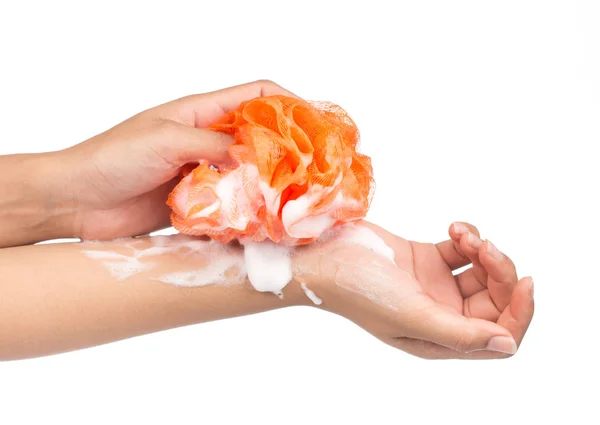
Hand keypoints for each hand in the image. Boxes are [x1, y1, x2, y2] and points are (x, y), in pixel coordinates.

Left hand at [58, 80, 295, 239]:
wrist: (77, 200)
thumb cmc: (112, 158)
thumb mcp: (166, 140)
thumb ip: (212, 143)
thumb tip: (254, 156)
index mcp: (200, 112)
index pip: (255, 95)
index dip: (288, 103)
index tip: (314, 123)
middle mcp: (206, 140)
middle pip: (259, 137)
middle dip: (287, 148)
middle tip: (313, 168)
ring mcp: (203, 171)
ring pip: (248, 173)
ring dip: (269, 184)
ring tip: (294, 198)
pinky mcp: (196, 202)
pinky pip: (231, 203)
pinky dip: (248, 211)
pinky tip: (262, 221)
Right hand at [299, 221, 533, 358]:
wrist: (325, 254)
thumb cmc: (359, 290)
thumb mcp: (412, 315)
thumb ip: (461, 334)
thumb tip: (508, 344)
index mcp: (441, 337)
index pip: (499, 334)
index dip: (519, 312)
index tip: (523, 281)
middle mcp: (442, 314)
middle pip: (495, 298)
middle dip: (497, 269)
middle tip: (481, 247)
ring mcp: (436, 286)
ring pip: (482, 271)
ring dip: (481, 248)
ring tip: (461, 235)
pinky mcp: (427, 259)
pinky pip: (463, 250)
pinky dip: (466, 236)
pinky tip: (452, 227)